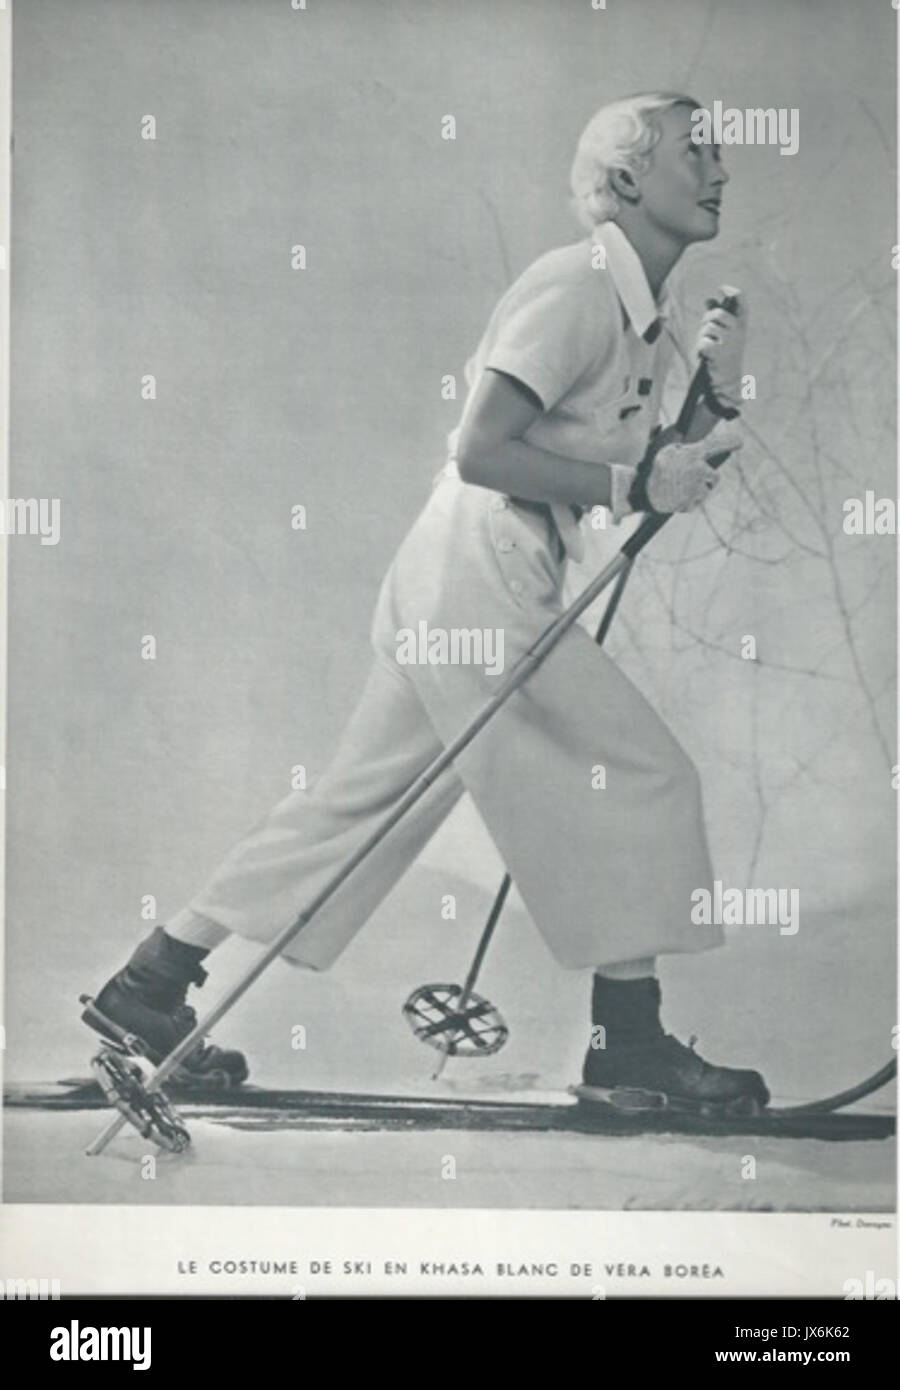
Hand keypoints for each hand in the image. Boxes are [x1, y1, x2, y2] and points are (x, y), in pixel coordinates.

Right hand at [633, 422, 742, 514]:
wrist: (643, 491)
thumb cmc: (655, 469)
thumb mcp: (668, 450)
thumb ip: (685, 448)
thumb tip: (695, 448)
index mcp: (693, 455)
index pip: (715, 445)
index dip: (729, 442)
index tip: (740, 441)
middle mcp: (698, 471)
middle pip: (715, 477)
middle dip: (708, 478)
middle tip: (693, 478)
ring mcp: (695, 488)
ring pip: (706, 491)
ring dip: (697, 490)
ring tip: (679, 488)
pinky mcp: (691, 503)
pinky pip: (695, 502)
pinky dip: (688, 501)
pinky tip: (676, 496)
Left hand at [695, 285, 746, 411]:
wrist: (727, 381)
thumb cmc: (723, 356)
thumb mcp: (723, 335)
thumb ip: (716, 318)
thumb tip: (708, 300)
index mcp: (741, 325)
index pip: (741, 302)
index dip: (731, 292)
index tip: (722, 288)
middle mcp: (738, 331)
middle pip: (717, 314)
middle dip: (706, 320)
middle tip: (705, 330)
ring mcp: (729, 341)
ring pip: (708, 328)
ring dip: (702, 336)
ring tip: (706, 346)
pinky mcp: (719, 352)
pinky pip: (703, 342)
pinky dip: (700, 349)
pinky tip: (704, 356)